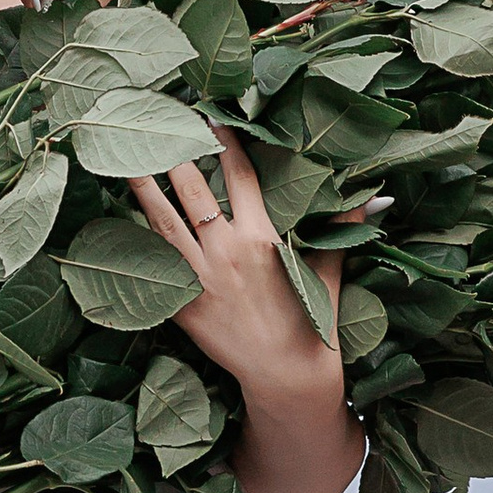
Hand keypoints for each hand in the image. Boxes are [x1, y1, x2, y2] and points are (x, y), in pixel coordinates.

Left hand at [130, 134, 342, 417]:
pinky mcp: (180, 304)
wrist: (285, 378)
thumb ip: (339, 228)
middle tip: (159, 124)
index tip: (209, 115)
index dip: (224, 140)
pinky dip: (136, 239)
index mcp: (261, 237)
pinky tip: (120, 217)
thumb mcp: (326, 271)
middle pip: (191, 187)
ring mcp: (198, 277)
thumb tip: (372, 196)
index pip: (238, 173)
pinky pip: (152, 264)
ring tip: (125, 158)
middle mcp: (225, 251)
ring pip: (161, 220)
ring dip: (142, 186)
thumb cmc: (310, 324)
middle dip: (175, 152)